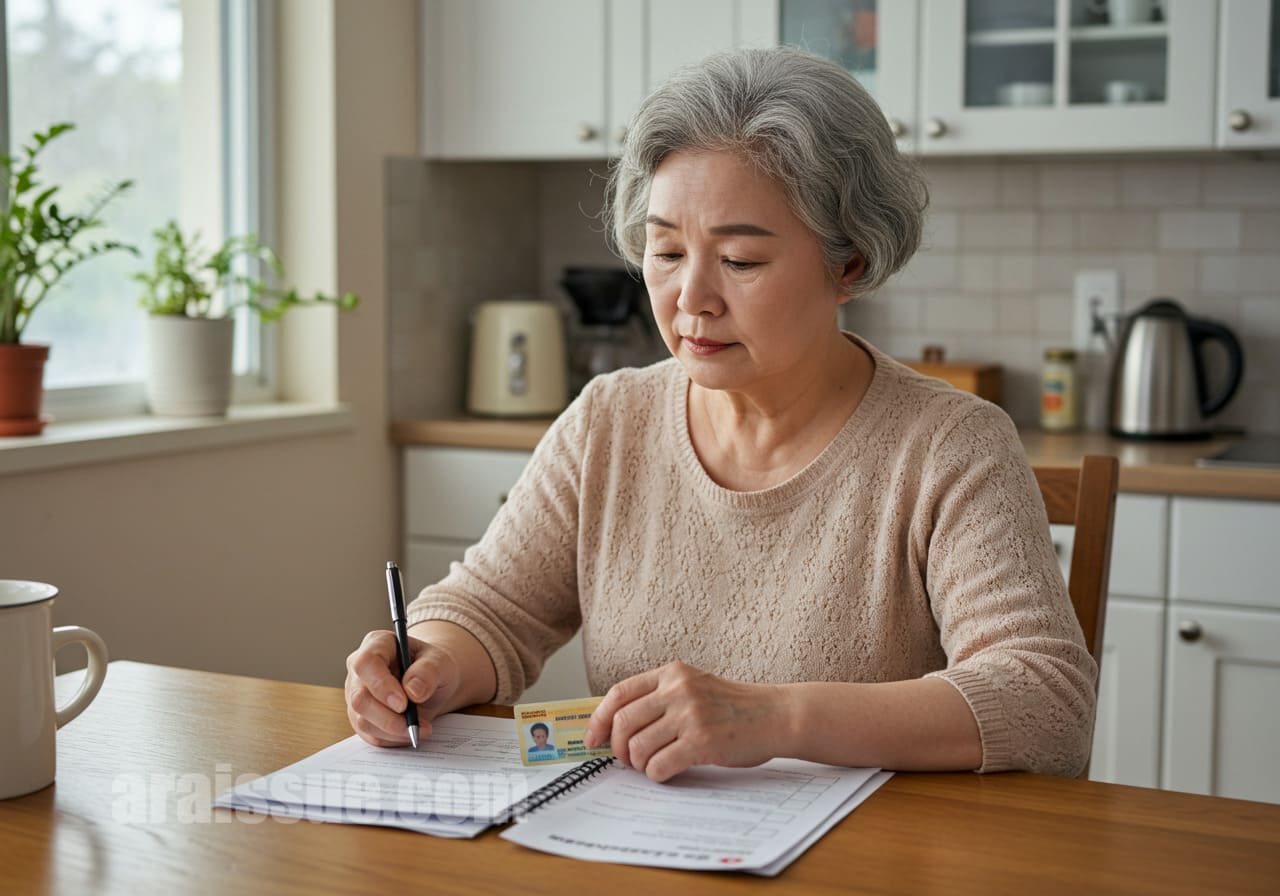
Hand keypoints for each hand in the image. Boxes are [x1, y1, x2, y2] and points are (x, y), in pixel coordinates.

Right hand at [344, 630, 461, 746]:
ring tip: (422, 728)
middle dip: (389, 718)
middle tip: (416, 725)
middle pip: (360, 698)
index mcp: (377, 645)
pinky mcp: (361, 717)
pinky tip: (410, 731)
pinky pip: (370, 735)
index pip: (366, 663)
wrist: (433, 682)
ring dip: (394, 731)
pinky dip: (392, 739)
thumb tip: (412, 690)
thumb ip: (429, 671)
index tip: (403, 704)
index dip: (381, 685)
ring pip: (363, 721)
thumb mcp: (441, 662)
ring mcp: (357, 694)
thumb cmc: (433, 667)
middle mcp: (360, 670)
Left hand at [583, 661, 790, 781]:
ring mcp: (690, 714)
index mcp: (672, 672)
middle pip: (623, 722)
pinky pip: (659, 765)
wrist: (776, 715)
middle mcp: (678, 689)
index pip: (619, 693)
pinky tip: (668, 772)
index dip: (599, 719)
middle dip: (618, 747)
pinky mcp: (701, 741)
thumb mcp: (695, 687)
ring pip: (638, 746)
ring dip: (639, 764)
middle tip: (626, 760)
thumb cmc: (734, 708)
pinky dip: (656, 774)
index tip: (593, 739)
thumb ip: (661, 698)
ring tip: (652, 765)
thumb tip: (617, 728)